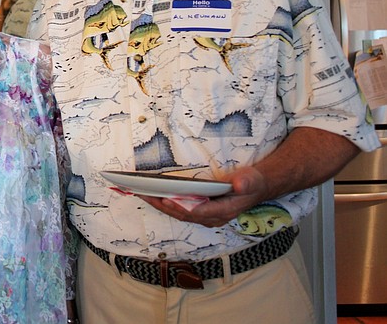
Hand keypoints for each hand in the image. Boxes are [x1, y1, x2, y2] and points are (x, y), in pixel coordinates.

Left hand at [137, 166, 268, 226]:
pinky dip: (165, 203)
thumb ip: (246, 183)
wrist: (254, 188)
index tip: (168, 200)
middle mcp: (212, 217)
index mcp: (223, 211)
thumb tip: (239, 184)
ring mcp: (205, 215)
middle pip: (183, 214)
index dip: (183, 207)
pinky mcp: (199, 211)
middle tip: (145, 195)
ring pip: (178, 213)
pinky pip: (179, 209)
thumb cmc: (251, 184)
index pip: (200, 212)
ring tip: (142, 194)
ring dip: (160, 205)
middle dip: (163, 205)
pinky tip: (153, 195)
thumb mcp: (251, 181)